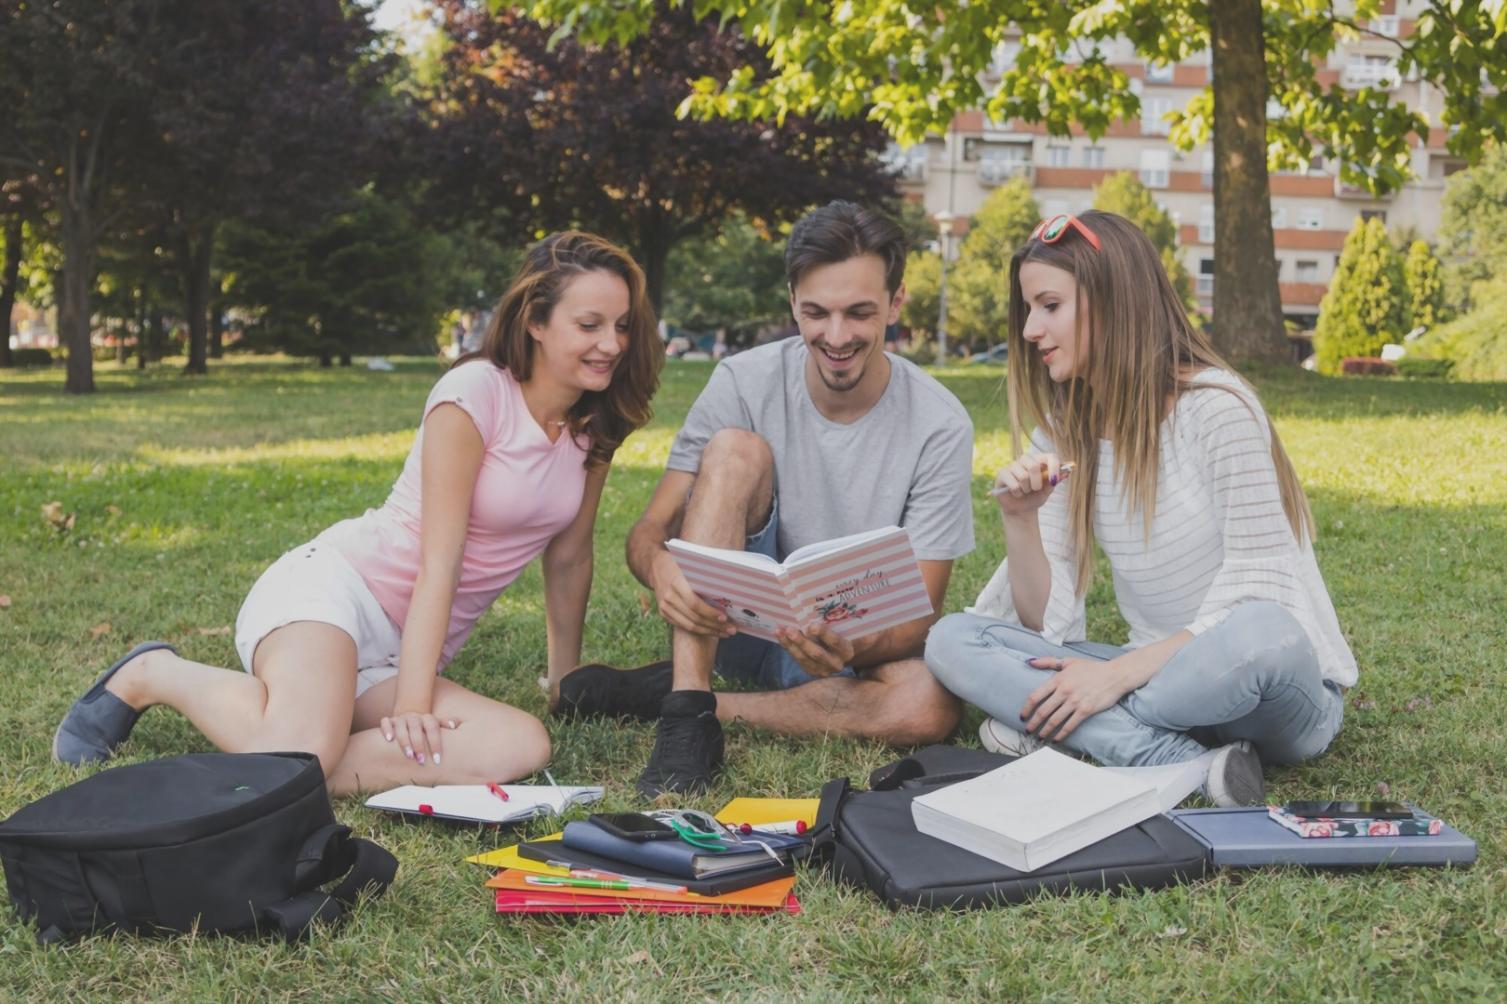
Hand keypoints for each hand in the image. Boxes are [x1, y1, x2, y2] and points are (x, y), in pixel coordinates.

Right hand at [380, 709, 458, 766]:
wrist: (409, 718)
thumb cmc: (425, 729)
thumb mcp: (436, 727)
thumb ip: (444, 725)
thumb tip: (455, 725)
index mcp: (427, 719)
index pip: (433, 728)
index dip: (436, 743)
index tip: (437, 760)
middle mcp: (414, 717)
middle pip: (417, 728)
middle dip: (419, 745)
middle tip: (421, 761)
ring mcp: (401, 718)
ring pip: (401, 726)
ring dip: (405, 741)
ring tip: (409, 755)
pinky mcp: (389, 721)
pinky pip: (386, 722)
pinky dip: (387, 729)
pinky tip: (389, 739)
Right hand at [650, 549, 734, 637]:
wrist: (657, 567)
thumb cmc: (682, 565)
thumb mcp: (692, 568)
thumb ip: (706, 579)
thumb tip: (732, 588)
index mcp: (677, 583)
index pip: (694, 604)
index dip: (710, 613)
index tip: (725, 618)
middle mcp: (669, 597)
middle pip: (694, 618)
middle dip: (715, 626)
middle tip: (732, 629)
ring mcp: (664, 607)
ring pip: (690, 626)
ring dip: (710, 632)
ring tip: (725, 633)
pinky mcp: (664, 614)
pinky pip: (683, 627)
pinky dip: (699, 631)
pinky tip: (712, 631)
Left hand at [776, 623, 854, 677]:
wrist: (842, 653)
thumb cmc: (844, 634)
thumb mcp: (848, 629)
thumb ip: (846, 623)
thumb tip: (857, 607)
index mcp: (847, 651)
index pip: (835, 642)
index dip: (824, 634)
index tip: (812, 626)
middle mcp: (836, 663)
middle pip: (817, 653)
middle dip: (802, 642)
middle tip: (791, 630)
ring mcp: (822, 669)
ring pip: (803, 658)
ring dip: (790, 644)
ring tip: (780, 631)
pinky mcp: (811, 670)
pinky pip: (796, 658)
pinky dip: (787, 646)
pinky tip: (779, 634)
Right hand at [992, 452, 1064, 516]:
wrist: (1021, 509)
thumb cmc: (1035, 497)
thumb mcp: (1047, 491)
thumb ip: (1054, 481)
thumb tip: (1067, 472)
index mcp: (1039, 461)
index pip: (1050, 456)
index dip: (1054, 467)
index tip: (1054, 480)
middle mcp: (1026, 460)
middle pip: (1033, 466)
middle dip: (1037, 483)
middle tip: (1036, 489)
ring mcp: (1012, 465)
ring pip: (1023, 476)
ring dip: (1026, 489)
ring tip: (1024, 492)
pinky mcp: (1002, 473)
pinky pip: (1013, 484)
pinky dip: (1017, 493)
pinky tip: (1016, 494)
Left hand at [1018, 655, 1133, 742]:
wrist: (1115, 675)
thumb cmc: (1091, 668)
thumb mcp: (1069, 661)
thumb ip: (1048, 662)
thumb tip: (1030, 662)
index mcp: (1058, 679)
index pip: (1036, 696)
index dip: (1026, 708)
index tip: (1022, 716)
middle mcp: (1064, 691)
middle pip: (1043, 711)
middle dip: (1033, 723)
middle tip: (1028, 730)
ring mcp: (1075, 701)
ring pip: (1054, 720)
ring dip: (1045, 731)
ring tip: (1039, 737)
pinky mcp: (1086, 710)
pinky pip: (1070, 725)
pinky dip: (1061, 734)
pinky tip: (1056, 739)